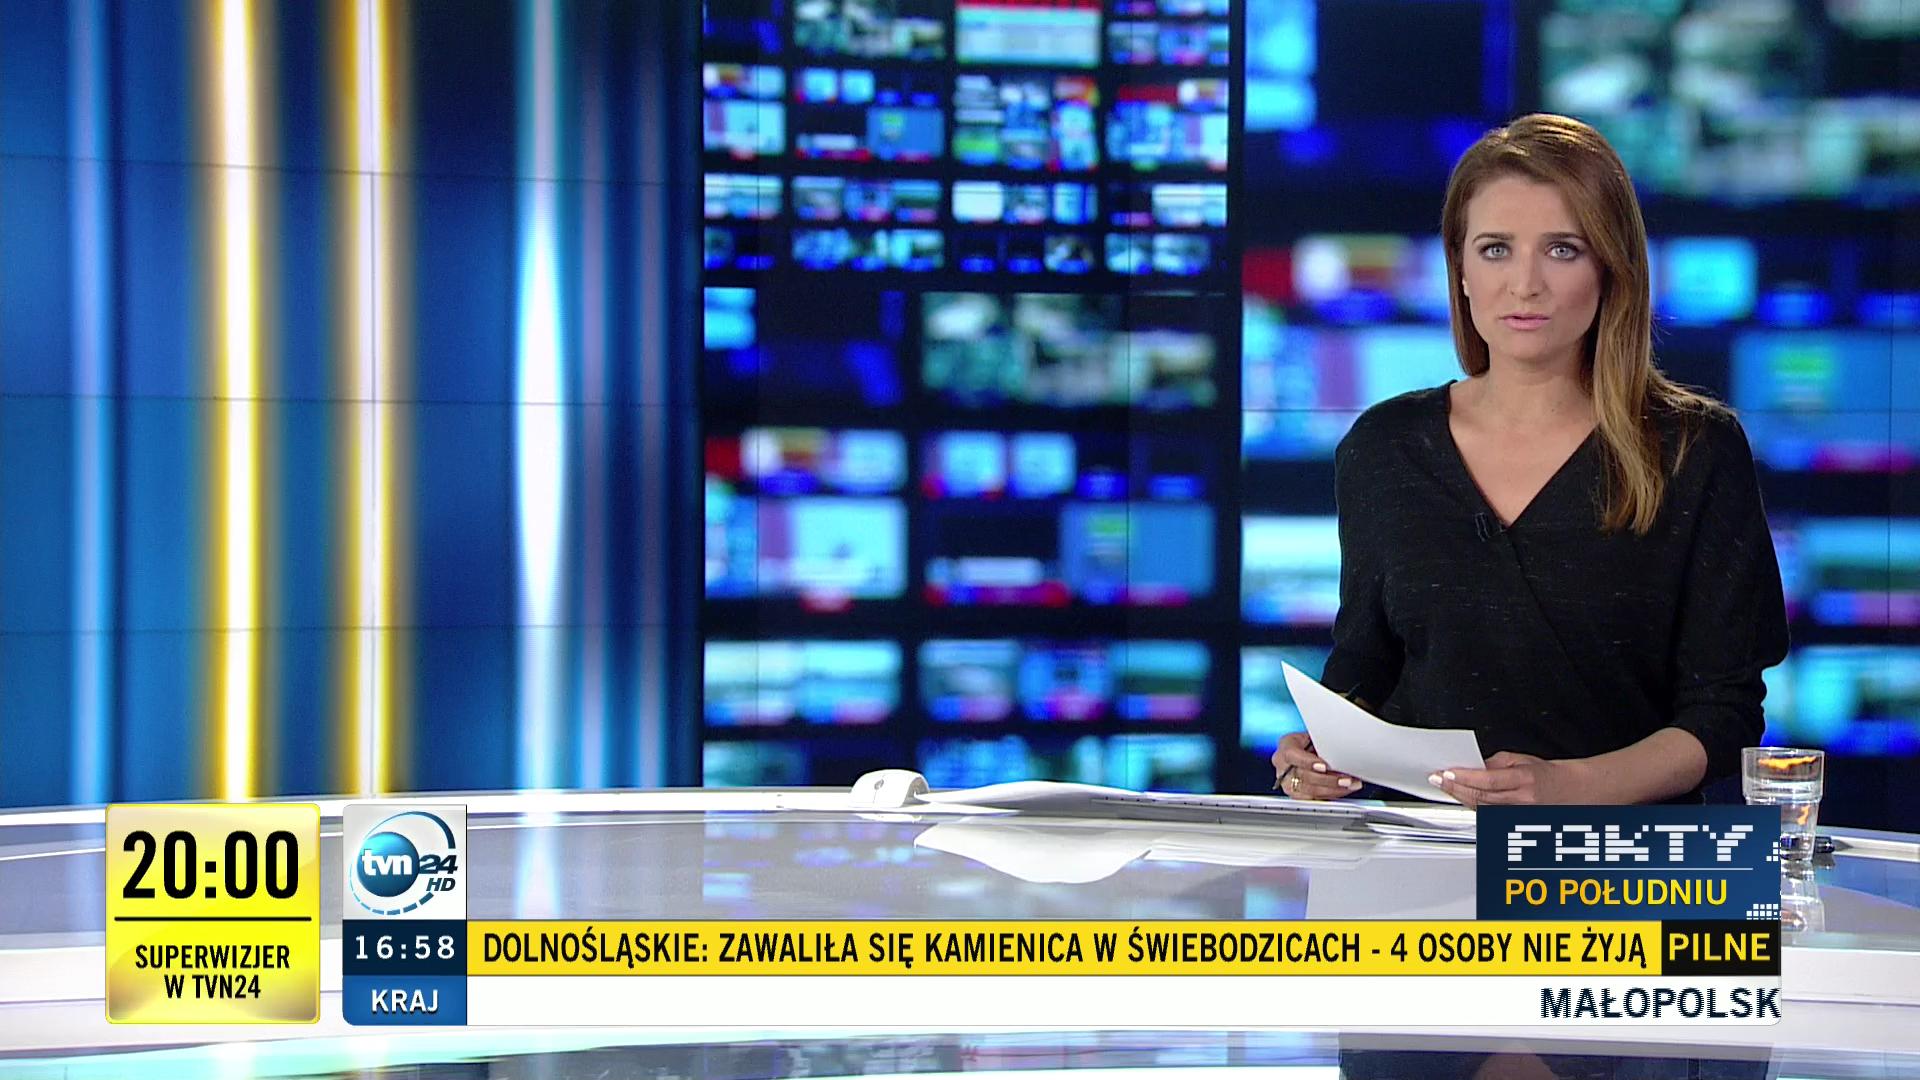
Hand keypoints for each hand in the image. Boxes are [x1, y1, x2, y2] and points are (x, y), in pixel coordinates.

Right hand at [1270, 732, 1361, 799]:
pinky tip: (1342, 791)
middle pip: (1303, 776)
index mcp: (1285, 747)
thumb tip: (1342, 749)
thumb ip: (1323, 743)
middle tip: (1346, 779)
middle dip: (1328, 779)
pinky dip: (1331, 795)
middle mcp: (1283, 766)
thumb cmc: (1313, 743)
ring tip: (1348, 785)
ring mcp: (1288, 783)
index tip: (1325, 766)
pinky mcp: (1297, 795)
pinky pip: (1314, 799)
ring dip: (1333, 790)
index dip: (1308, 762)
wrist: (1309, 751)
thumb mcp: (1316, 737)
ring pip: (1309, 791)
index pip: (1291, 755)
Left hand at [1428, 752, 1593, 806]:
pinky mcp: (1515, 825)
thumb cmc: (1549, 775)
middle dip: (1455, 787)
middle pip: (1480, 797)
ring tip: (1444, 786)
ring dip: (1460, 797)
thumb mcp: (1522, 759)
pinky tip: (1461, 798)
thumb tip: (1470, 766)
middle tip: (1437, 779)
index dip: (1463, 777)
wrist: (1572, 793)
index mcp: (1525, 780)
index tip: (1445, 772)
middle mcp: (1522, 801)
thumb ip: (1494, 763)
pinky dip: (1472, 806)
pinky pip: (1487, 816)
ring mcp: (1519, 816)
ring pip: (1481, 809)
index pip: (1487, 780)